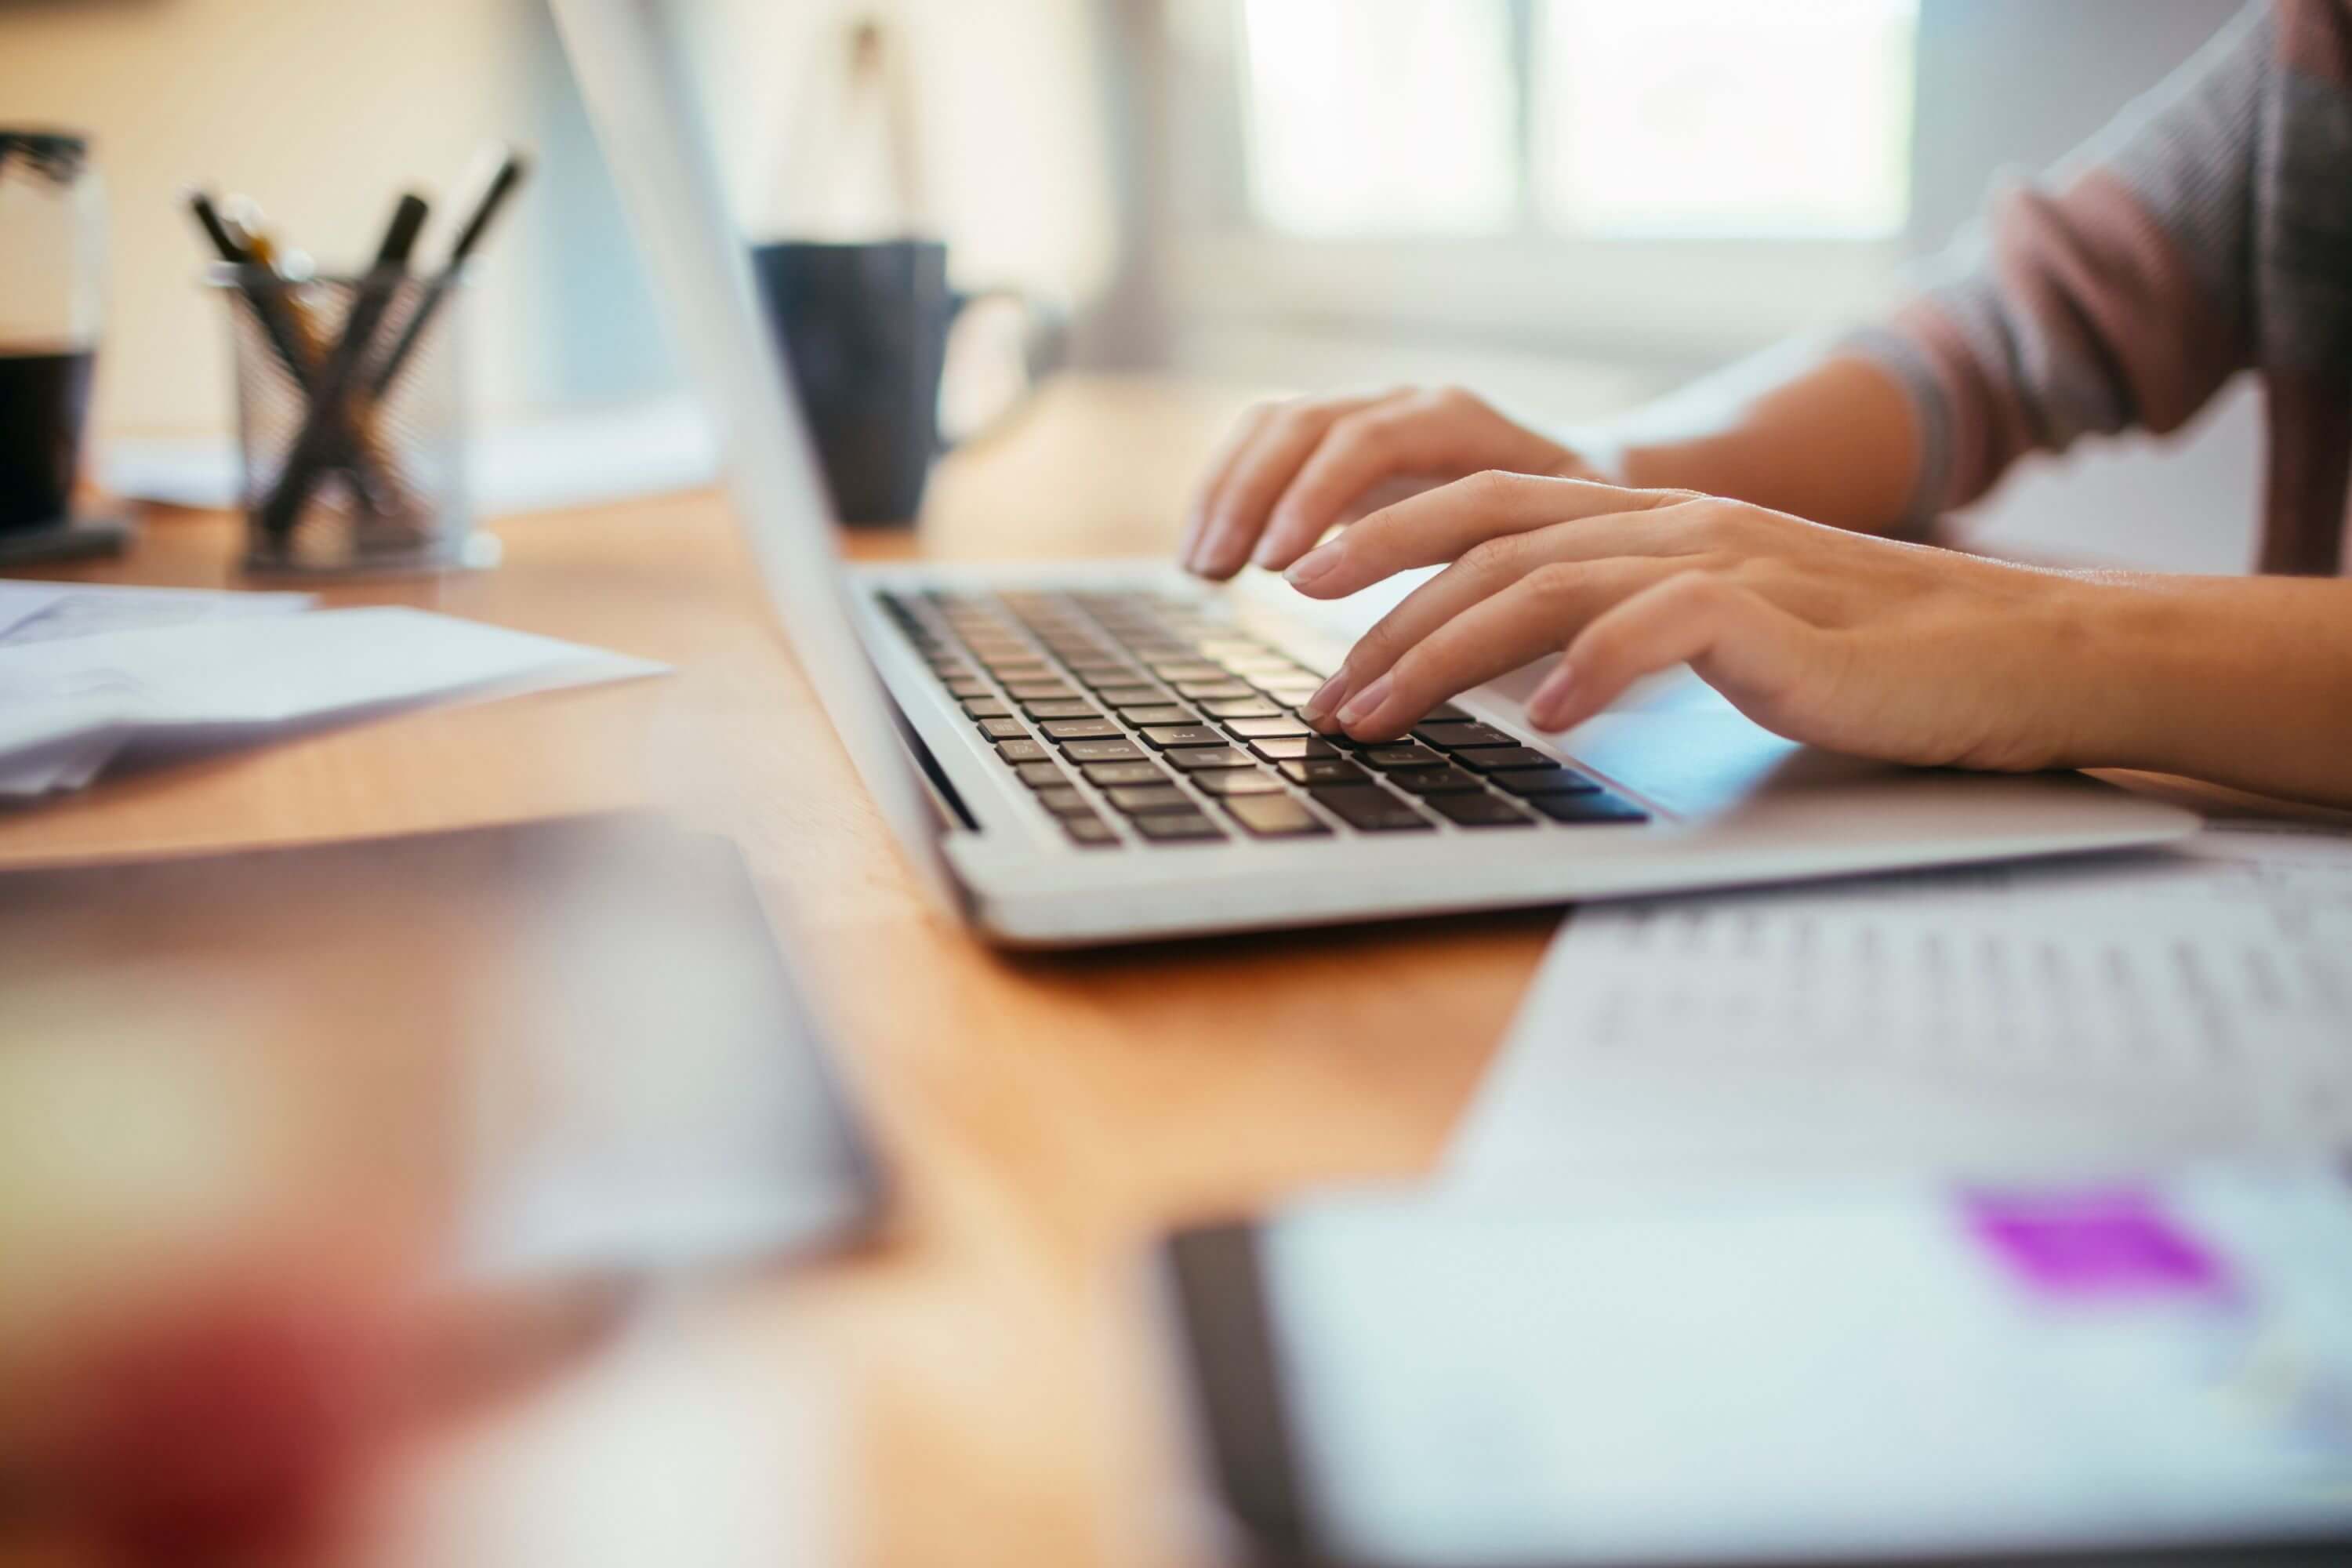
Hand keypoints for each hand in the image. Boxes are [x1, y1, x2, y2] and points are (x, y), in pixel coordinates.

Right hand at [1179, 386, 1597, 580]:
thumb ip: (1523, 564)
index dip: (1316, 501)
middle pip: (1305, 423)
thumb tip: (1477, 628)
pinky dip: (1227, 492)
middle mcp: (1404, 403)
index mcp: (1460, 421)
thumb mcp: (1570, 541)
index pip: (1369, 440)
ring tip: (1201, 567)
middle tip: (1219, 571)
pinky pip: (1264, 445)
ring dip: (1226, 492)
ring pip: (1273, 425)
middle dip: (1252, 496)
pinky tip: (1206, 552)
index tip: (1281, 570)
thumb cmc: (1583, 523)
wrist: (1589, 475)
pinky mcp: (1337, 441)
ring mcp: (1365, 412)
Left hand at [1286, 472, 2129, 772]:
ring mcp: (1724, 563)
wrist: (2016, 656)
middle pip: (1488, 540)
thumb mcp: (1713, 636)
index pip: (1487, 512)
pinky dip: (1589, 669)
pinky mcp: (1778, 622)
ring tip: (1373, 712)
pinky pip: (1660, 629)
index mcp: (1649, 522)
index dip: (1385, 541)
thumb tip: (1511, 680)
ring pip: (1545, 585)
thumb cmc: (1860, 663)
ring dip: (1441, 654)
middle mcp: (1671, 525)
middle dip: (1380, 603)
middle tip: (1310, 676)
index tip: (1303, 589)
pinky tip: (1540, 722)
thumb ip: (1617, 633)